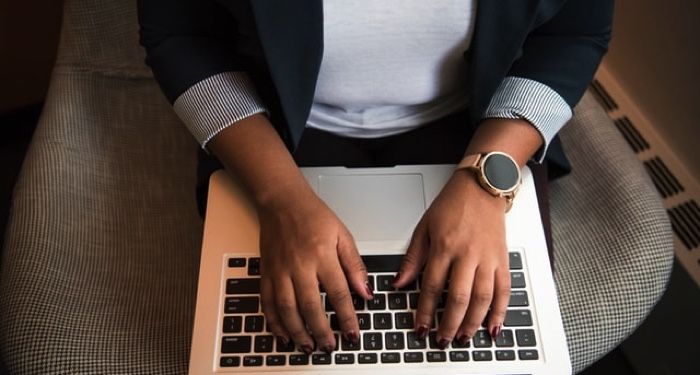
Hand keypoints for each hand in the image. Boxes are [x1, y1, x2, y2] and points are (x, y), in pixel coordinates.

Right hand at [257, 187, 372, 353]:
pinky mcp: (266, 272)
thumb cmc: (313, 215)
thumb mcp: (343, 235)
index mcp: (322, 255)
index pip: (338, 293)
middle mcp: (299, 265)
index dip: (347, 317)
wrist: (282, 201)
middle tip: (330, 347)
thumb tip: (366, 291)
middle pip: (310, 306)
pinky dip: (274, 321)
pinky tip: (283, 334)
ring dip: (297, 332)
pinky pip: (267, 302)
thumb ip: (355, 265)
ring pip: (287, 309)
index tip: (353, 334)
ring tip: (308, 346)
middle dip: (321, 331)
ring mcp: (280, 270)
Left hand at [393, 171, 510, 347]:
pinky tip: (493, 326)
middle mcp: (467, 254)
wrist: (482, 187)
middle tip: (442, 340)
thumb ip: (413, 258)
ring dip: (472, 322)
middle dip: (449, 324)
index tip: (421, 327)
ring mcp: (488, 258)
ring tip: (463, 338)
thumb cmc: (453, 204)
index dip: (425, 311)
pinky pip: (504, 289)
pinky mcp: (503, 259)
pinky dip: (500, 311)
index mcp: (444, 246)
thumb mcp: (425, 227)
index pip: (432, 286)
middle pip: (458, 297)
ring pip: (482, 298)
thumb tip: (399, 283)